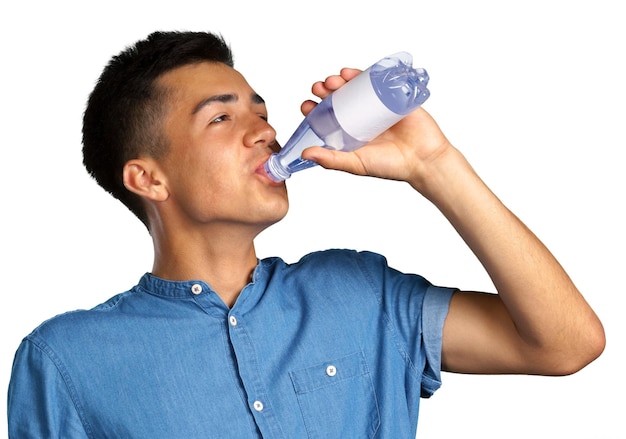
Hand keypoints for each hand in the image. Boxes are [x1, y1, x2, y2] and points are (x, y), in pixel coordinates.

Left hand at [299, 68, 452, 191]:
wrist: (424, 159)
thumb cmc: (391, 166)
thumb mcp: (357, 163)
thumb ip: (332, 160)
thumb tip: (305, 153)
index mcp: (351, 133)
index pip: (328, 117)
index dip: (315, 109)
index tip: (307, 105)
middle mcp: (362, 118)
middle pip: (340, 98)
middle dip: (326, 90)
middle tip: (320, 88)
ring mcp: (378, 105)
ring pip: (356, 87)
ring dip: (342, 80)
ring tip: (335, 79)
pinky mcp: (395, 96)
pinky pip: (378, 81)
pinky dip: (364, 74)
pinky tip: (352, 73)